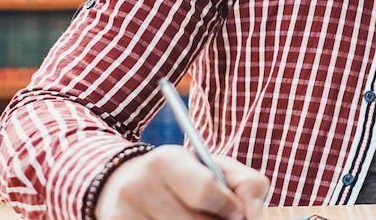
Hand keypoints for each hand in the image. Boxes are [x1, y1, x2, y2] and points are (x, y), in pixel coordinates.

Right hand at [95, 146, 269, 219]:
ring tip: (194, 217)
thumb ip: (246, 185)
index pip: (206, 191)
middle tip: (217, 218)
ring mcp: (123, 212)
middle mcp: (138, 185)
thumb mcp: (216, 169)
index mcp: (166, 161)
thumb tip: (251, 215)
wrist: (126, 184)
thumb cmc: (186, 178)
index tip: (236, 213)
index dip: (229, 207)